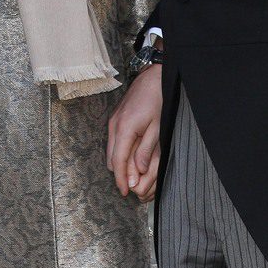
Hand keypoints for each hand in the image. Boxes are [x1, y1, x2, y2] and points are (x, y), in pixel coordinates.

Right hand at [107, 65, 162, 201]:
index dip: (121, 179)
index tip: (125, 192)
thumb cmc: (157, 99)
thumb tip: (138, 172)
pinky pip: (113, 142)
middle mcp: (114, 126)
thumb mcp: (157, 127)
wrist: (152, 76)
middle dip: (119, 174)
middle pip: (111, 159)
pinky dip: (119, 153)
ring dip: (119, 164)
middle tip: (131, 186)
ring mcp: (113, 121)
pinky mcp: (115, 119)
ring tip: (131, 174)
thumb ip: (146, 150)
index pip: (118, 161)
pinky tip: (130, 157)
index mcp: (125, 129)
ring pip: (110, 151)